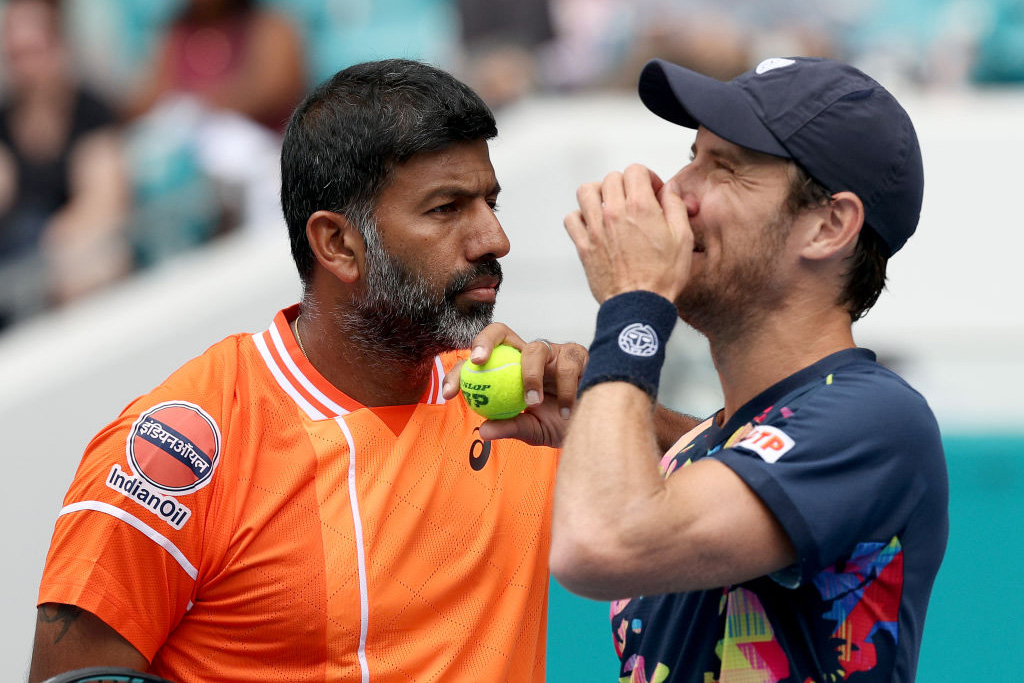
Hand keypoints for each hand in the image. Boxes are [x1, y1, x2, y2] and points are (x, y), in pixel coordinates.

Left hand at [442, 323, 587, 447]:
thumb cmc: (560, 423)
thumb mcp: (532, 430)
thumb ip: (510, 427)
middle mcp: (527, 355)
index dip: (460, 373)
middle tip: (478, 362)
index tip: (448, 393)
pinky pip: (568, 365)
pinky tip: (567, 410)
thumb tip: (483, 431)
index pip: (479, 362)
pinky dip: (566, 390)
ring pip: (534, 349)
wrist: (596, 426)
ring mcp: (553, 352)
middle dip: (483, 341)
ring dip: (530, 376)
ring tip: (534, 403)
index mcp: (509, 370)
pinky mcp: (578, 354)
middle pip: (499, 331)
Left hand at [564, 164, 693, 302]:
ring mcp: (596, 229)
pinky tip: (593, 224)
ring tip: (610, 204)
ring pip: (586, 192)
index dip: (647, 177)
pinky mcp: (584, 245)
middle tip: (635, 199)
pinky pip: (572, 219)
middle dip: (626, 184)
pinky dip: (580, 217)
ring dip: (599, 193)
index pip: (635, 170)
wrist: (639, 305)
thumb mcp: (682, 237)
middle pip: (611, 178)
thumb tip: (669, 190)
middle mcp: (614, 213)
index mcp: (640, 207)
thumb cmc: (662, 277)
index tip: (652, 191)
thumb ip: (675, 207)